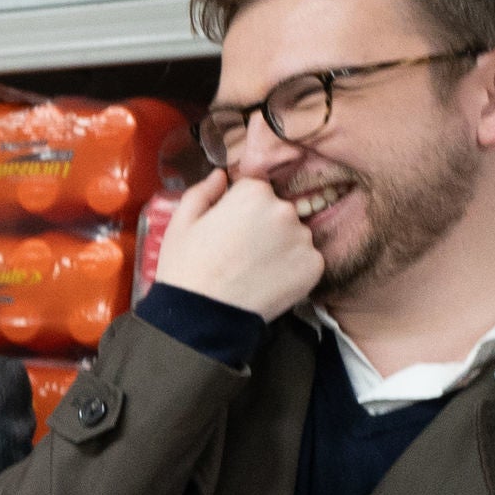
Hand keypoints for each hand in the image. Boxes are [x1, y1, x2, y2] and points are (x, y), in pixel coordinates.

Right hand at [152, 168, 324, 322]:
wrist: (203, 318)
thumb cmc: (186, 270)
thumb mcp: (180, 224)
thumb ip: (203, 192)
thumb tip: (220, 176)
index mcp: (253, 193)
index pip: (257, 189)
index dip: (240, 208)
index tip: (229, 228)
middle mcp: (284, 210)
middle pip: (279, 210)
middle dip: (264, 226)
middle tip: (239, 252)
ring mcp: (303, 239)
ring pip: (295, 235)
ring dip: (280, 247)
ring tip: (252, 270)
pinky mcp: (314, 265)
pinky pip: (306, 260)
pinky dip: (291, 269)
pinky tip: (266, 281)